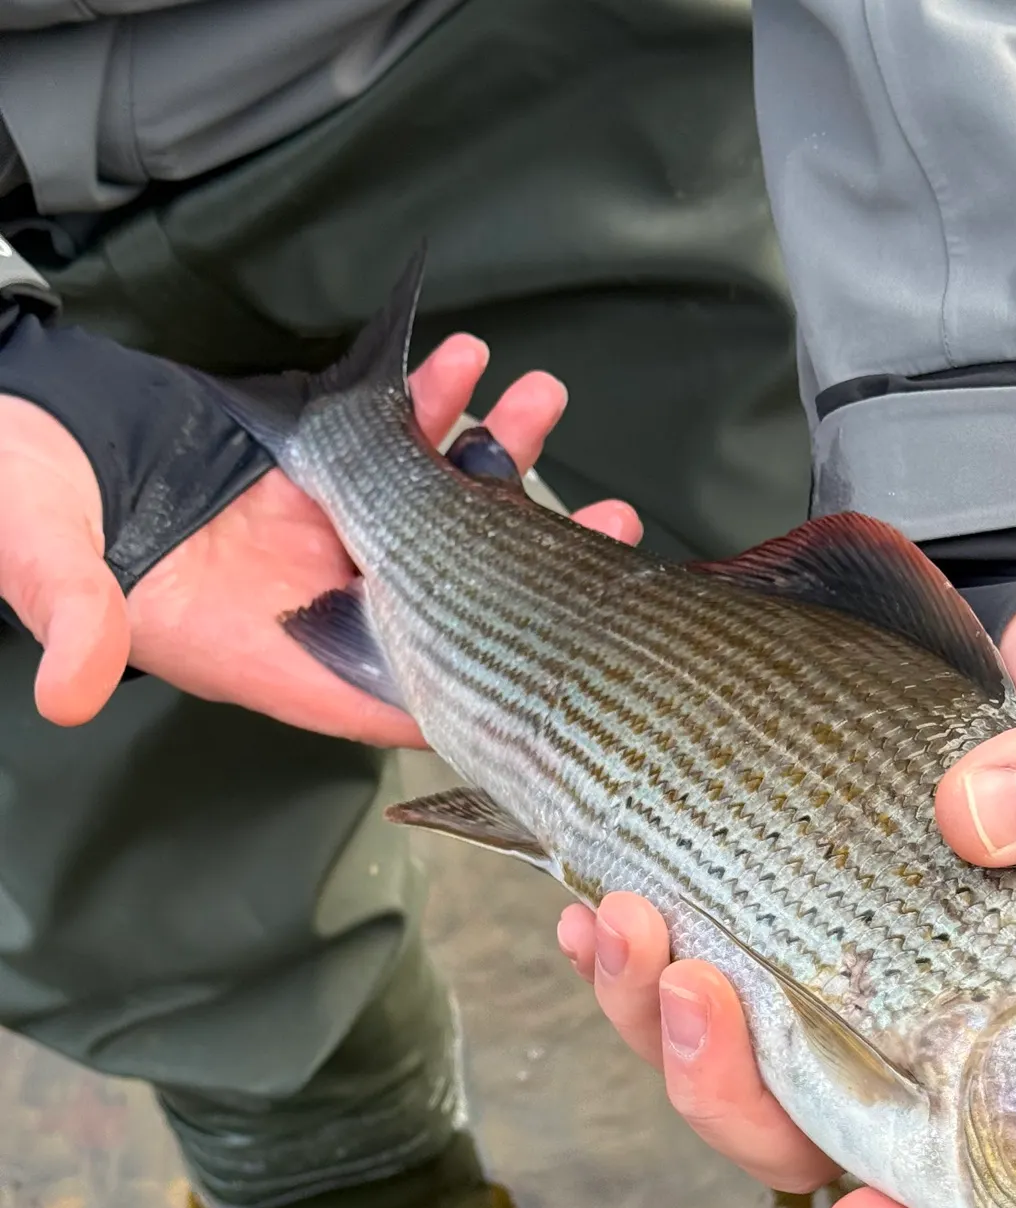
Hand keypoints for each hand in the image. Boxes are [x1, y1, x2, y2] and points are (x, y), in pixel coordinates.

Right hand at [0, 339, 639, 740]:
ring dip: (493, 458)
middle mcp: (312, 600)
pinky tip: (469, 361)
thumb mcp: (40, 558)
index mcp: (262, 649)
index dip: (469, 693)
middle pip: (445, 605)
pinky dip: (431, 404)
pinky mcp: (313, 471)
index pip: (382, 693)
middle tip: (610, 526)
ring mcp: (321, 535)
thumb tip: (70, 686)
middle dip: (529, 568)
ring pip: (435, 513)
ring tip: (544, 401)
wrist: (11, 432)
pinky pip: (392, 444)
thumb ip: (70, 615)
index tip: (555, 664)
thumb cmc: (21, 505)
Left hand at [556, 589, 1015, 1207]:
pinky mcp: (755, 912)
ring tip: (620, 921)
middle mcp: (905, 1025)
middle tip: (693, 985)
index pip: (972, 1174)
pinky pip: (672, 979)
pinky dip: (618, 963)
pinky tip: (590, 908)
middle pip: (802, 1134)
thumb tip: (977, 822)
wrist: (998, 636)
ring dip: (650, 1019)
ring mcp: (821, 975)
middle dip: (724, 1089)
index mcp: (1015, 1026)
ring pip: (720, 1068)